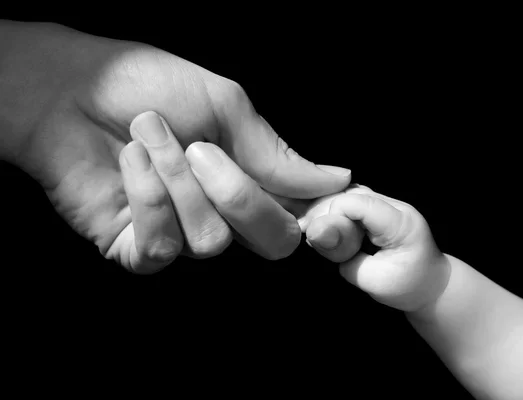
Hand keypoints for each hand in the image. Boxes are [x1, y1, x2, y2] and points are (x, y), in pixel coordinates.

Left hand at [3, 22, 349, 272]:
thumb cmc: (146, 84)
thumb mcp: (225, 107)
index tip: (329, 206)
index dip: (318, 216)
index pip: (298, 217)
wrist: (69, 87)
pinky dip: (147, 196)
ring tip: (149, 136)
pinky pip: (162, 246)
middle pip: (270, 242)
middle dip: (241, 194)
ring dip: (179, 181)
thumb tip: (337, 178)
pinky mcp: (137, 249)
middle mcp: (221, 213)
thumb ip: (276, 152)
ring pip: (212, 240)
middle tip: (202, 147)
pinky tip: (129, 160)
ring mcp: (180, 235)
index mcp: (248, 179)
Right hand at [298, 184, 449, 311]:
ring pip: (345, 193)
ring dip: (325, 210)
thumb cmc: (407, 287)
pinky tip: (320, 227)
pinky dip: (332, 213)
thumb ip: (344, 255)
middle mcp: (393, 204)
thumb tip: (313, 233)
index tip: (317, 238)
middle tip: (306, 235)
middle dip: (323, 211)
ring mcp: (386, 203)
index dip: (330, 216)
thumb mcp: (374, 281)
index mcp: (399, 221)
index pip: (355, 202)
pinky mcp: (377, 208)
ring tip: (310, 231)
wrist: (432, 286)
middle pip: (347, 193)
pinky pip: (349, 201)